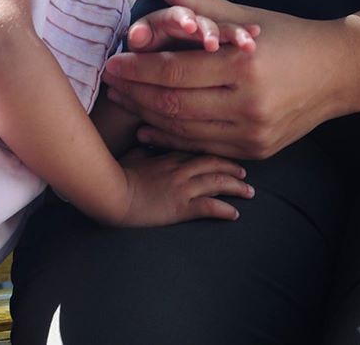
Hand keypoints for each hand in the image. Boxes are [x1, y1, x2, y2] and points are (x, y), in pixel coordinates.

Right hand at [101, 146, 252, 227]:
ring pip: (217, 182)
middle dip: (232, 167)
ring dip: (236, 187)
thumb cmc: (116, 174)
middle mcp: (180, 169)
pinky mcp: (181, 207)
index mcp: (168, 156)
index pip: (199, 151)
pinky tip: (235, 214)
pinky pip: (209, 207)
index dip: (215, 153)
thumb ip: (144, 150)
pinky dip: (225, 210)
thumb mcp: (131, 156)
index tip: (226, 156)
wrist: (111, 192)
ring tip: (249, 192)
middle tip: (245, 173)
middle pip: (213, 163)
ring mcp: (182, 187)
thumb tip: (148, 144)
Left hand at [103, 0, 352, 160]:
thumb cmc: (289, 36)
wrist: (339, 73)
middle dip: (135, 94)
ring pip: (184, 131)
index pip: (175, 71)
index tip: (113, 62)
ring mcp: (253, 134)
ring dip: (148, 117)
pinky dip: (172, 138)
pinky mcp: (257, 152)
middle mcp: (249, 105)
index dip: (138, 69)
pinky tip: (150, 126)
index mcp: (244, 66)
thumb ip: (201, 3)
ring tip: (124, 101)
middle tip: (109, 83)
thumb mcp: (246, 17)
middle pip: (173, 105)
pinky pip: (203, 147)